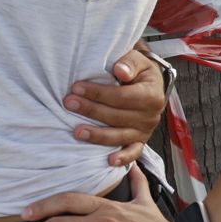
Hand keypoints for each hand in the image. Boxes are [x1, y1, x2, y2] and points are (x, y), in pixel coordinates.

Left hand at [66, 48, 165, 166]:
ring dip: (97, 135)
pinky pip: (133, 152)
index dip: (99, 93)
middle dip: (91, 110)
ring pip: (120, 136)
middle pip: (117, 116)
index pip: (122, 96)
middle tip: (68, 103)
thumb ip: (129, 62)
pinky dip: (123, 158)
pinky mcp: (140, 141)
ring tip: (77, 132)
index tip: (76, 87)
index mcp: (152, 95)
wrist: (149, 85)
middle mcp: (151, 116)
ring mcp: (145, 131)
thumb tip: (120, 71)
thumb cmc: (138, 71)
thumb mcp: (138, 60)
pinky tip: (109, 161)